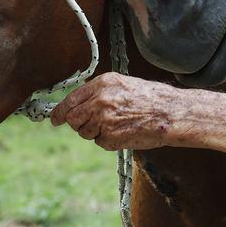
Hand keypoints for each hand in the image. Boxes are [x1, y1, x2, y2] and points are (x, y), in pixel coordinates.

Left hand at [50, 72, 179, 150]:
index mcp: (102, 84)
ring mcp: (103, 120)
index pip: (71, 100)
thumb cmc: (150, 98)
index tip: (55, 119)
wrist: (170, 113)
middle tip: (93, 123)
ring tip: (117, 124)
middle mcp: (99, 101)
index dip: (60, 112)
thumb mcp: (123, 85)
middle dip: (79, 124)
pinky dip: (108, 140)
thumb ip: (99, 92)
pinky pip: (100, 142)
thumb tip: (77, 105)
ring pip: (85, 132)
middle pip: (73, 119)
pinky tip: (124, 132)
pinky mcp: (110, 138)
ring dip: (95, 132)